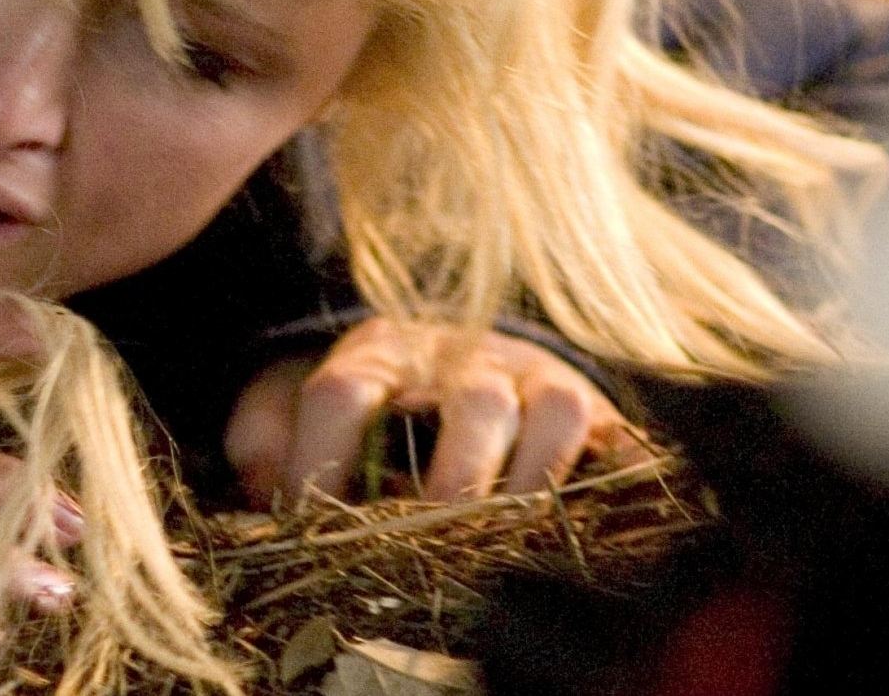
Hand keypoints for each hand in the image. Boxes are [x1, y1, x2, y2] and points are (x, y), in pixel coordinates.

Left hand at [222, 318, 645, 508]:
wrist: (447, 350)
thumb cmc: (363, 393)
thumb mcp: (291, 396)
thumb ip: (261, 434)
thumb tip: (260, 488)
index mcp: (377, 355)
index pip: (344, 393)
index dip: (320, 460)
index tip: (303, 518)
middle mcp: (463, 359)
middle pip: (472, 404)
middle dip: (454, 480)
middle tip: (431, 535)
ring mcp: (536, 380)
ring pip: (558, 411)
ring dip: (537, 478)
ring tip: (509, 537)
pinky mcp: (596, 413)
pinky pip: (626, 438)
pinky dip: (628, 477)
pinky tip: (614, 518)